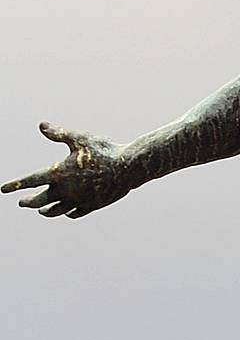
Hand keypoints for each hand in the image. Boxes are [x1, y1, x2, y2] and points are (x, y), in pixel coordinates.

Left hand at [2, 123, 133, 218]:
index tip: (3, 189)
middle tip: (21, 202)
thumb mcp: (80, 138)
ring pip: (56, 210)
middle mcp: (66, 190)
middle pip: (40, 200)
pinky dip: (67, 213)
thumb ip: (59, 134)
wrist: (127, 168)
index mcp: (59, 173)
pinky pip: (74, 213)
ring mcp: (79, 200)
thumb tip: (41, 126)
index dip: (15, 185)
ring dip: (45, 211)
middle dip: (28, 201)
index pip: (31, 181)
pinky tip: (66, 212)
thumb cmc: (104, 150)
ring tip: (40, 211)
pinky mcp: (91, 205)